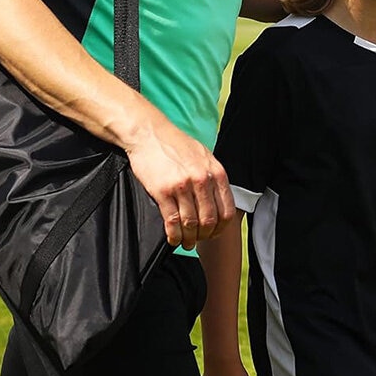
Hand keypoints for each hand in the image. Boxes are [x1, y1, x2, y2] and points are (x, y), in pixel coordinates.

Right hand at [125, 118, 236, 249]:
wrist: (148, 133)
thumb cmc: (174, 144)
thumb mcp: (203, 155)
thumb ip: (213, 176)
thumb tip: (218, 199)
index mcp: (215, 172)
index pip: (226, 211)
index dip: (220, 228)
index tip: (213, 233)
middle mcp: (201, 180)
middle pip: (209, 221)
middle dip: (204, 236)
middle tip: (197, 240)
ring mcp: (182, 186)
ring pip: (191, 224)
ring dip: (189, 239)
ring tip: (185, 243)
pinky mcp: (163, 191)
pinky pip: (172, 222)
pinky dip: (173, 235)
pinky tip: (172, 238)